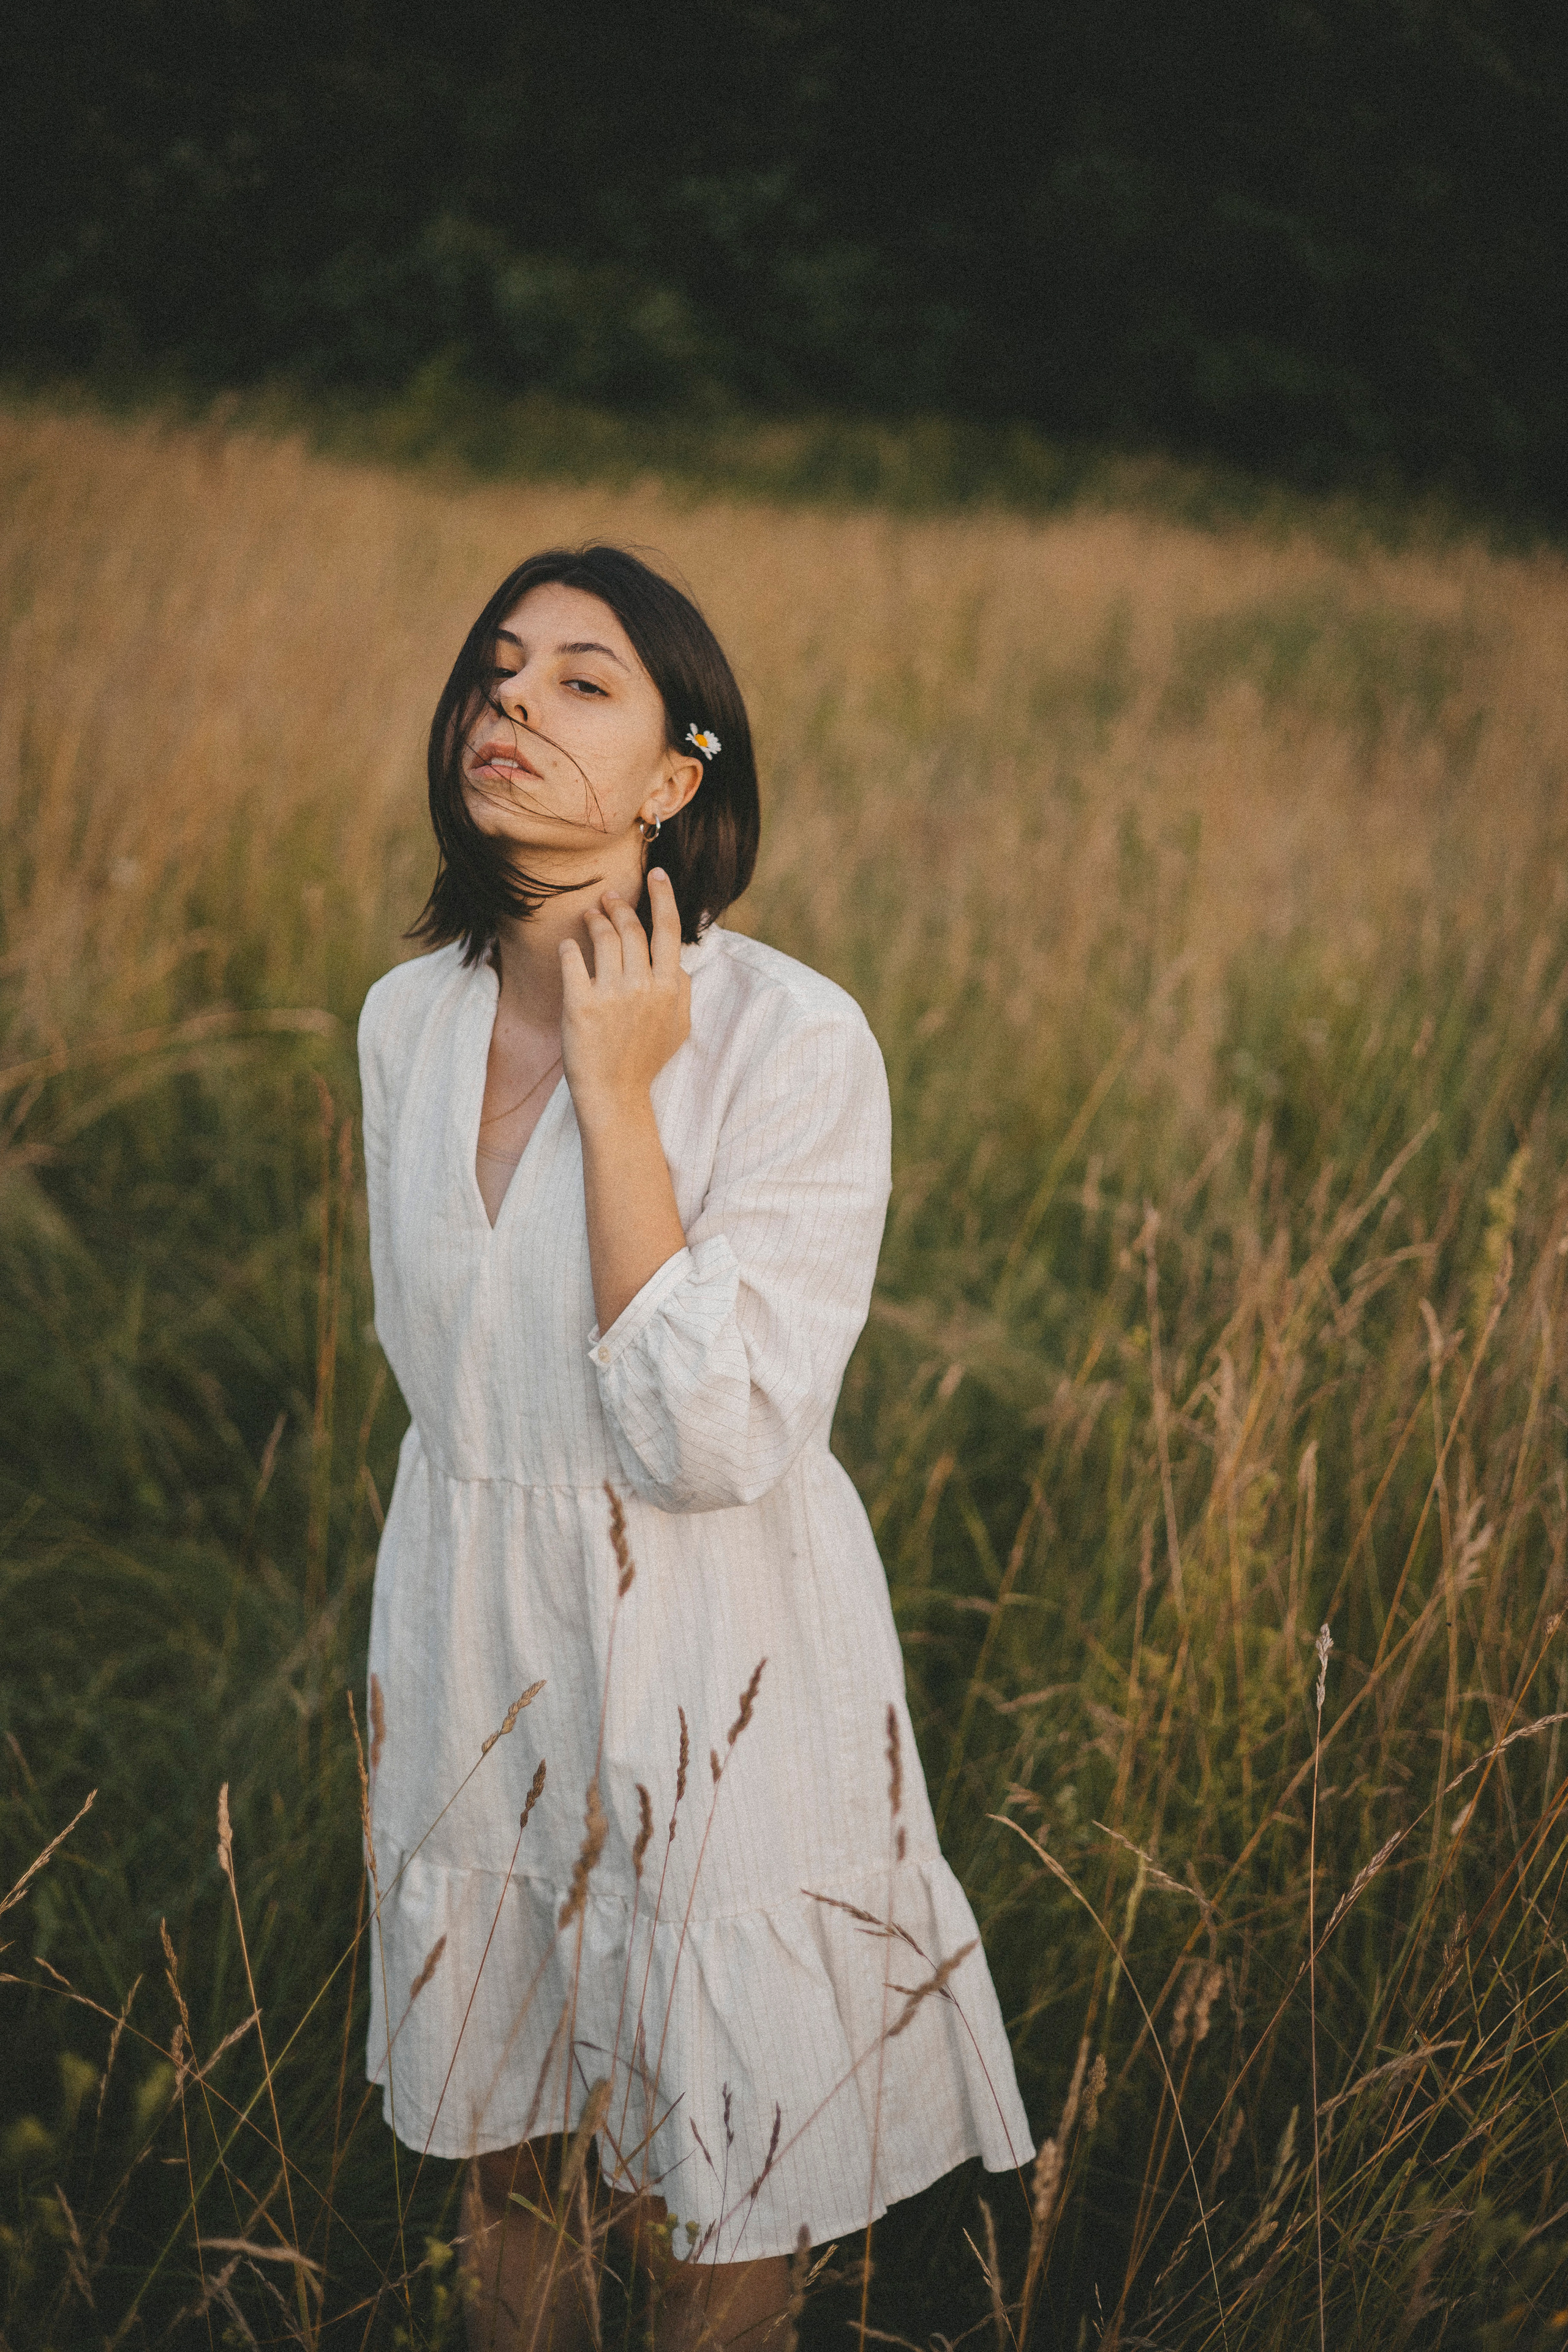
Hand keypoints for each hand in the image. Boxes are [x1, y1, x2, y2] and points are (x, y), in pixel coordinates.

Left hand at [559, 867, 690, 1123]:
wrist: (615, 1096)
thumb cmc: (646, 1061)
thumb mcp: (678, 1027)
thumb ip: (680, 990)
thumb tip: (676, 961)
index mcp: (669, 988)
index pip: (668, 930)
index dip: (663, 896)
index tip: (655, 874)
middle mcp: (643, 987)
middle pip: (632, 928)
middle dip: (619, 906)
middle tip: (609, 898)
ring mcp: (611, 995)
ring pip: (603, 938)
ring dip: (595, 920)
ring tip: (590, 915)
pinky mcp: (581, 1005)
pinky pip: (572, 960)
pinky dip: (569, 948)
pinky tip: (568, 946)